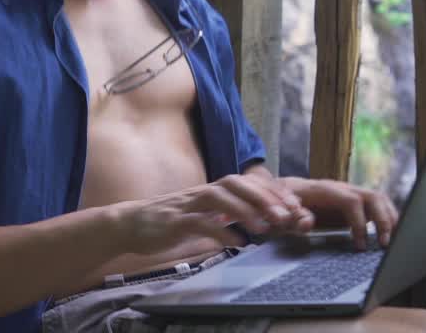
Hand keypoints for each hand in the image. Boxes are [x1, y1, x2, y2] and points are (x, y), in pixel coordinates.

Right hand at [116, 174, 312, 254]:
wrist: (131, 224)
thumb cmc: (171, 221)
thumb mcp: (206, 215)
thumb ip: (229, 215)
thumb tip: (261, 219)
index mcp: (213, 190)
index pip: (247, 183)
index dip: (272, 191)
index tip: (294, 204)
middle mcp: (203, 192)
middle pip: (237, 183)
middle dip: (264, 197)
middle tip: (287, 214)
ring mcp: (187, 204)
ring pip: (219, 197)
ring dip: (245, 210)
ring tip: (265, 227)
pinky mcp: (174, 221)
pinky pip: (199, 222)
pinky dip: (219, 230)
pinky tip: (236, 242)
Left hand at [279, 177, 398, 249]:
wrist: (283, 192)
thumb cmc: (283, 205)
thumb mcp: (282, 213)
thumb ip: (294, 218)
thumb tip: (307, 223)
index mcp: (325, 190)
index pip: (352, 201)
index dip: (360, 222)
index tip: (361, 245)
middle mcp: (342, 188)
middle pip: (373, 196)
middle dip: (383, 220)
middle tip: (384, 244)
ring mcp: (350, 193)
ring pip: (379, 199)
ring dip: (390, 218)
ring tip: (392, 241)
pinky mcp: (355, 202)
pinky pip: (377, 205)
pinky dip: (387, 218)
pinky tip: (389, 235)